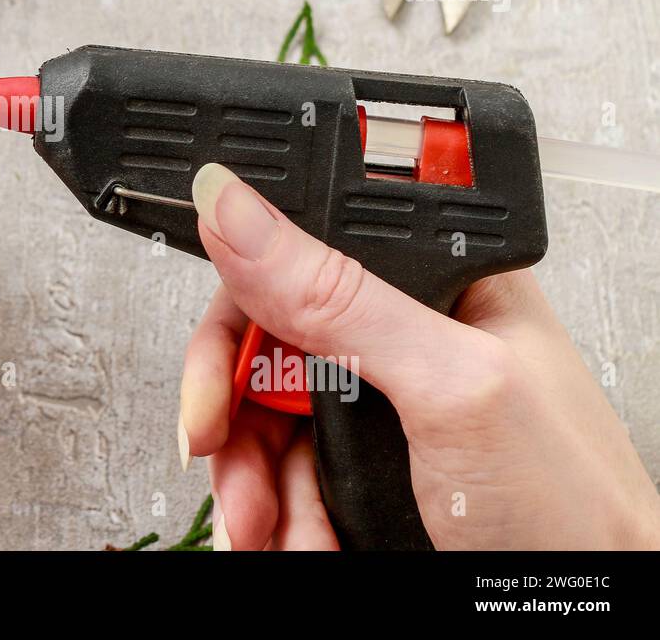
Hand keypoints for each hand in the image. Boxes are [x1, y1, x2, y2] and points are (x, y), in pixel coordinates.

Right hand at [179, 163, 659, 549]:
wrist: (588, 619)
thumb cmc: (574, 509)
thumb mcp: (448, 386)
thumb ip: (338, 297)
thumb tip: (235, 206)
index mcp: (434, 280)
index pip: (298, 251)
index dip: (240, 299)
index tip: (217, 364)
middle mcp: (401, 335)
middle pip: (264, 341)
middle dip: (234, 411)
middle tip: (218, 449)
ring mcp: (379, 405)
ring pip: (262, 418)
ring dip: (253, 480)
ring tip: (275, 527)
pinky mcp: (362, 466)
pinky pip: (281, 474)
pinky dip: (276, 515)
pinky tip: (306, 539)